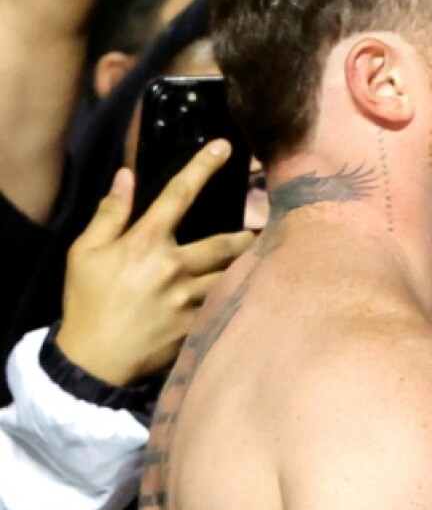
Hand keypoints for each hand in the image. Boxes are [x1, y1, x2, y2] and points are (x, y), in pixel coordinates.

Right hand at [56, 140, 254, 386]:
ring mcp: (189, 298)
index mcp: (145, 243)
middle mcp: (174, 267)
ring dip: (250, 265)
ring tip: (269, 260)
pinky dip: (239, 297)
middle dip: (248, 234)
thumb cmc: (87, 302)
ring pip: (233, 274)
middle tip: (264, 228)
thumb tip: (125, 177)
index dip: (202, 167)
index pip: (179, 194)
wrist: (93, 362)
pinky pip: (226, 305)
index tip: (225, 147)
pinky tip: (255, 295)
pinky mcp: (197, 325)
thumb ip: (109, 214)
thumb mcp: (85, 254)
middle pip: (226, 242)